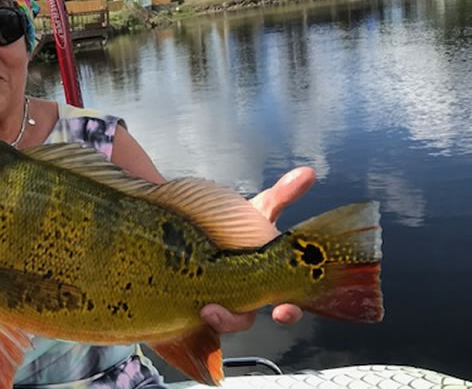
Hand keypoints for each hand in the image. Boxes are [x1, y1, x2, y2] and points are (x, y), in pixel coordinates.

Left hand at [200, 167, 315, 332]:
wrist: (199, 219)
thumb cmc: (237, 222)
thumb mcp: (261, 209)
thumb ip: (284, 195)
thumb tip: (307, 173)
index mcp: (265, 279)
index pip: (285, 305)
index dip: (288, 312)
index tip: (283, 310)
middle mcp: (243, 295)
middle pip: (245, 319)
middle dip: (236, 320)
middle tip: (219, 312)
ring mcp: (218, 298)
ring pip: (219, 321)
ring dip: (215, 318)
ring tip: (204, 306)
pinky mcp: (193, 299)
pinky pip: (192, 314)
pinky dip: (190, 310)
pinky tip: (185, 299)